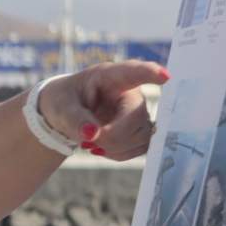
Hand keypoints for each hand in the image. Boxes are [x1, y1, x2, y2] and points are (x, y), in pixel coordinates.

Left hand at [42, 62, 168, 160]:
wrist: (65, 114)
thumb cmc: (64, 102)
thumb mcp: (60, 108)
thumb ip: (74, 119)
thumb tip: (92, 134)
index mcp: (110, 77)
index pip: (134, 72)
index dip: (150, 73)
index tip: (164, 76)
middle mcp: (131, 93)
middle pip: (138, 117)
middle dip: (113, 136)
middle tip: (86, 141)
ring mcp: (138, 113)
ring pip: (143, 136)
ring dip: (115, 147)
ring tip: (89, 143)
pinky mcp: (140, 131)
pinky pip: (140, 148)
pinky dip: (118, 154)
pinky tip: (100, 149)